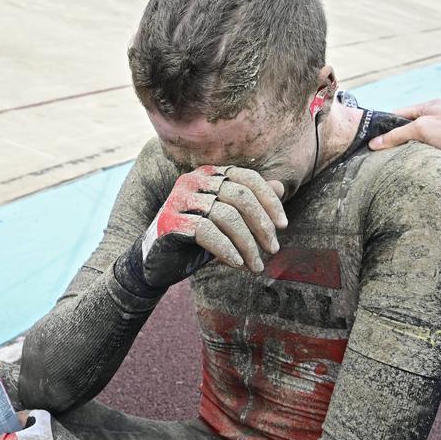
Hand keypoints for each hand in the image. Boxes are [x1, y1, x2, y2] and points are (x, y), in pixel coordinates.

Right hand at [131, 166, 285, 289]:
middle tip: (273, 249)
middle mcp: (193, 181)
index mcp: (208, 174)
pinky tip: (236, 263)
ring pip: (227, 216)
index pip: (247, 178)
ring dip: (247, 244)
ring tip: (255, 265)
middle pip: (240, 196)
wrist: (157, 262)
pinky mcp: (170, 221)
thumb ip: (251, 203)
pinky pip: (207, 232)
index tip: (283, 225)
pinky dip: (227, 249)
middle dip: (262, 225)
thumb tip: (281, 187)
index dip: (269, 201)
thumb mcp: (227, 220)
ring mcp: (179, 199)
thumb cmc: (196, 239)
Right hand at [367, 100, 440, 182]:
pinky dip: (415, 164)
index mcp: (428, 108)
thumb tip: (373, 144)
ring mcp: (440, 139)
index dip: (383, 127)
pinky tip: (405, 171)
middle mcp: (434, 122)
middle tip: (374, 156)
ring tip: (387, 165)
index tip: (368, 140)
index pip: (398, 115)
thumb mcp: (422, 128)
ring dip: (404, 155)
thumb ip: (396, 135)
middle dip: (392, 143)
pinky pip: (423, 159)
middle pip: (404, 132)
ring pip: (413, 147)